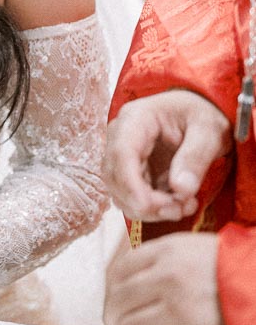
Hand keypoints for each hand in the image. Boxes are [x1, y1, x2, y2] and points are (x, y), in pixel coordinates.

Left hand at [104, 233, 238, 324]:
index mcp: (169, 253)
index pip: (120, 272)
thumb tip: (132, 279)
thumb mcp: (202, 250)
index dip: (112, 291)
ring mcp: (181, 317)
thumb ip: (167, 258)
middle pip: (119, 304)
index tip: (115, 303)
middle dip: (114, 320)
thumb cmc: (240, 273)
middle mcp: (169, 282)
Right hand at [105, 90, 230, 222]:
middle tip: (179, 209)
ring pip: (120, 192)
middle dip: (144, 203)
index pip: (121, 153)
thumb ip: (196, 157)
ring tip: (184, 206)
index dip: (129, 184)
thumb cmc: (202, 115)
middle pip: (115, 177)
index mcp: (136, 118)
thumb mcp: (208, 131)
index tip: (148, 206)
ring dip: (150, 209)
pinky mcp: (131, 172)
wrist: (199, 115)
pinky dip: (154, 208)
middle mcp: (120, 136)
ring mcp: (122, 155)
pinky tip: (179, 203)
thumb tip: (181, 189)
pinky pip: (132, 197)